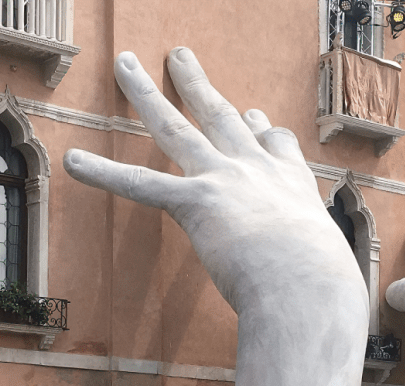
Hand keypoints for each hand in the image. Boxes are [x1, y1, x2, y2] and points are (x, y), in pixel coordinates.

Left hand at [63, 49, 365, 316]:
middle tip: (180, 59)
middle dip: (198, 85)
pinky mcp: (197, 203)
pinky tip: (74, 160)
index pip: (275, 144)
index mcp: (293, 186)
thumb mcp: (330, 269)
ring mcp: (226, 180)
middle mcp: (259, 171)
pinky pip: (141, 183)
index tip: (253, 117)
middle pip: (223, 116)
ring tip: (125, 65)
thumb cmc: (326, 293)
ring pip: (177, 128)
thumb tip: (328, 307)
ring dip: (146, 93)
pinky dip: (104, 173)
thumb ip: (318, 270)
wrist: (311, 290)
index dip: (260, 129)